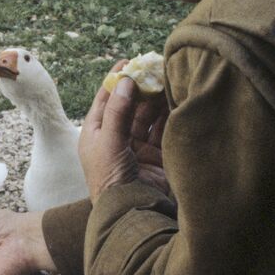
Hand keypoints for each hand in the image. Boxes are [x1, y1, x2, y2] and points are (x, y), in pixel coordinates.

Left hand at [81, 60, 169, 198]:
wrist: (131, 213)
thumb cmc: (110, 180)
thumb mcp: (109, 143)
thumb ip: (118, 112)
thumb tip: (126, 80)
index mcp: (96, 134)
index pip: (105, 100)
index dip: (116, 80)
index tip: (128, 61)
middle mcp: (117, 138)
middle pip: (130, 105)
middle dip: (142, 87)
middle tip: (155, 68)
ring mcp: (139, 147)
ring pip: (149, 116)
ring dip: (158, 99)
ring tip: (169, 79)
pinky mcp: (158, 155)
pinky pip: (164, 129)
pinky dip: (170, 115)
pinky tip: (177, 99)